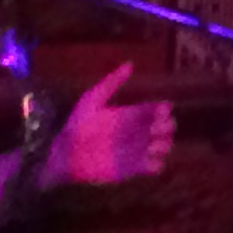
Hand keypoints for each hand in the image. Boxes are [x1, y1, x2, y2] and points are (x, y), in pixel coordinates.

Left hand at [51, 61, 177, 186]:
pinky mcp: (133, 168)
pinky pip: (155, 167)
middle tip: (155, 129)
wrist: (66, 154)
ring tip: (151, 145)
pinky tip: (146, 159)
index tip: (160, 110)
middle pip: (166, 128)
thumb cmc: (77, 125)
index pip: (156, 110)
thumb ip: (111, 82)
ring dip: (163, 145)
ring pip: (164, 146)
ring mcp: (136, 150)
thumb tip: (131, 64)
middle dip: (166, 127)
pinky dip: (156, 163)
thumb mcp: (92, 99)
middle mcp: (137, 132)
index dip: (162, 110)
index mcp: (130, 115)